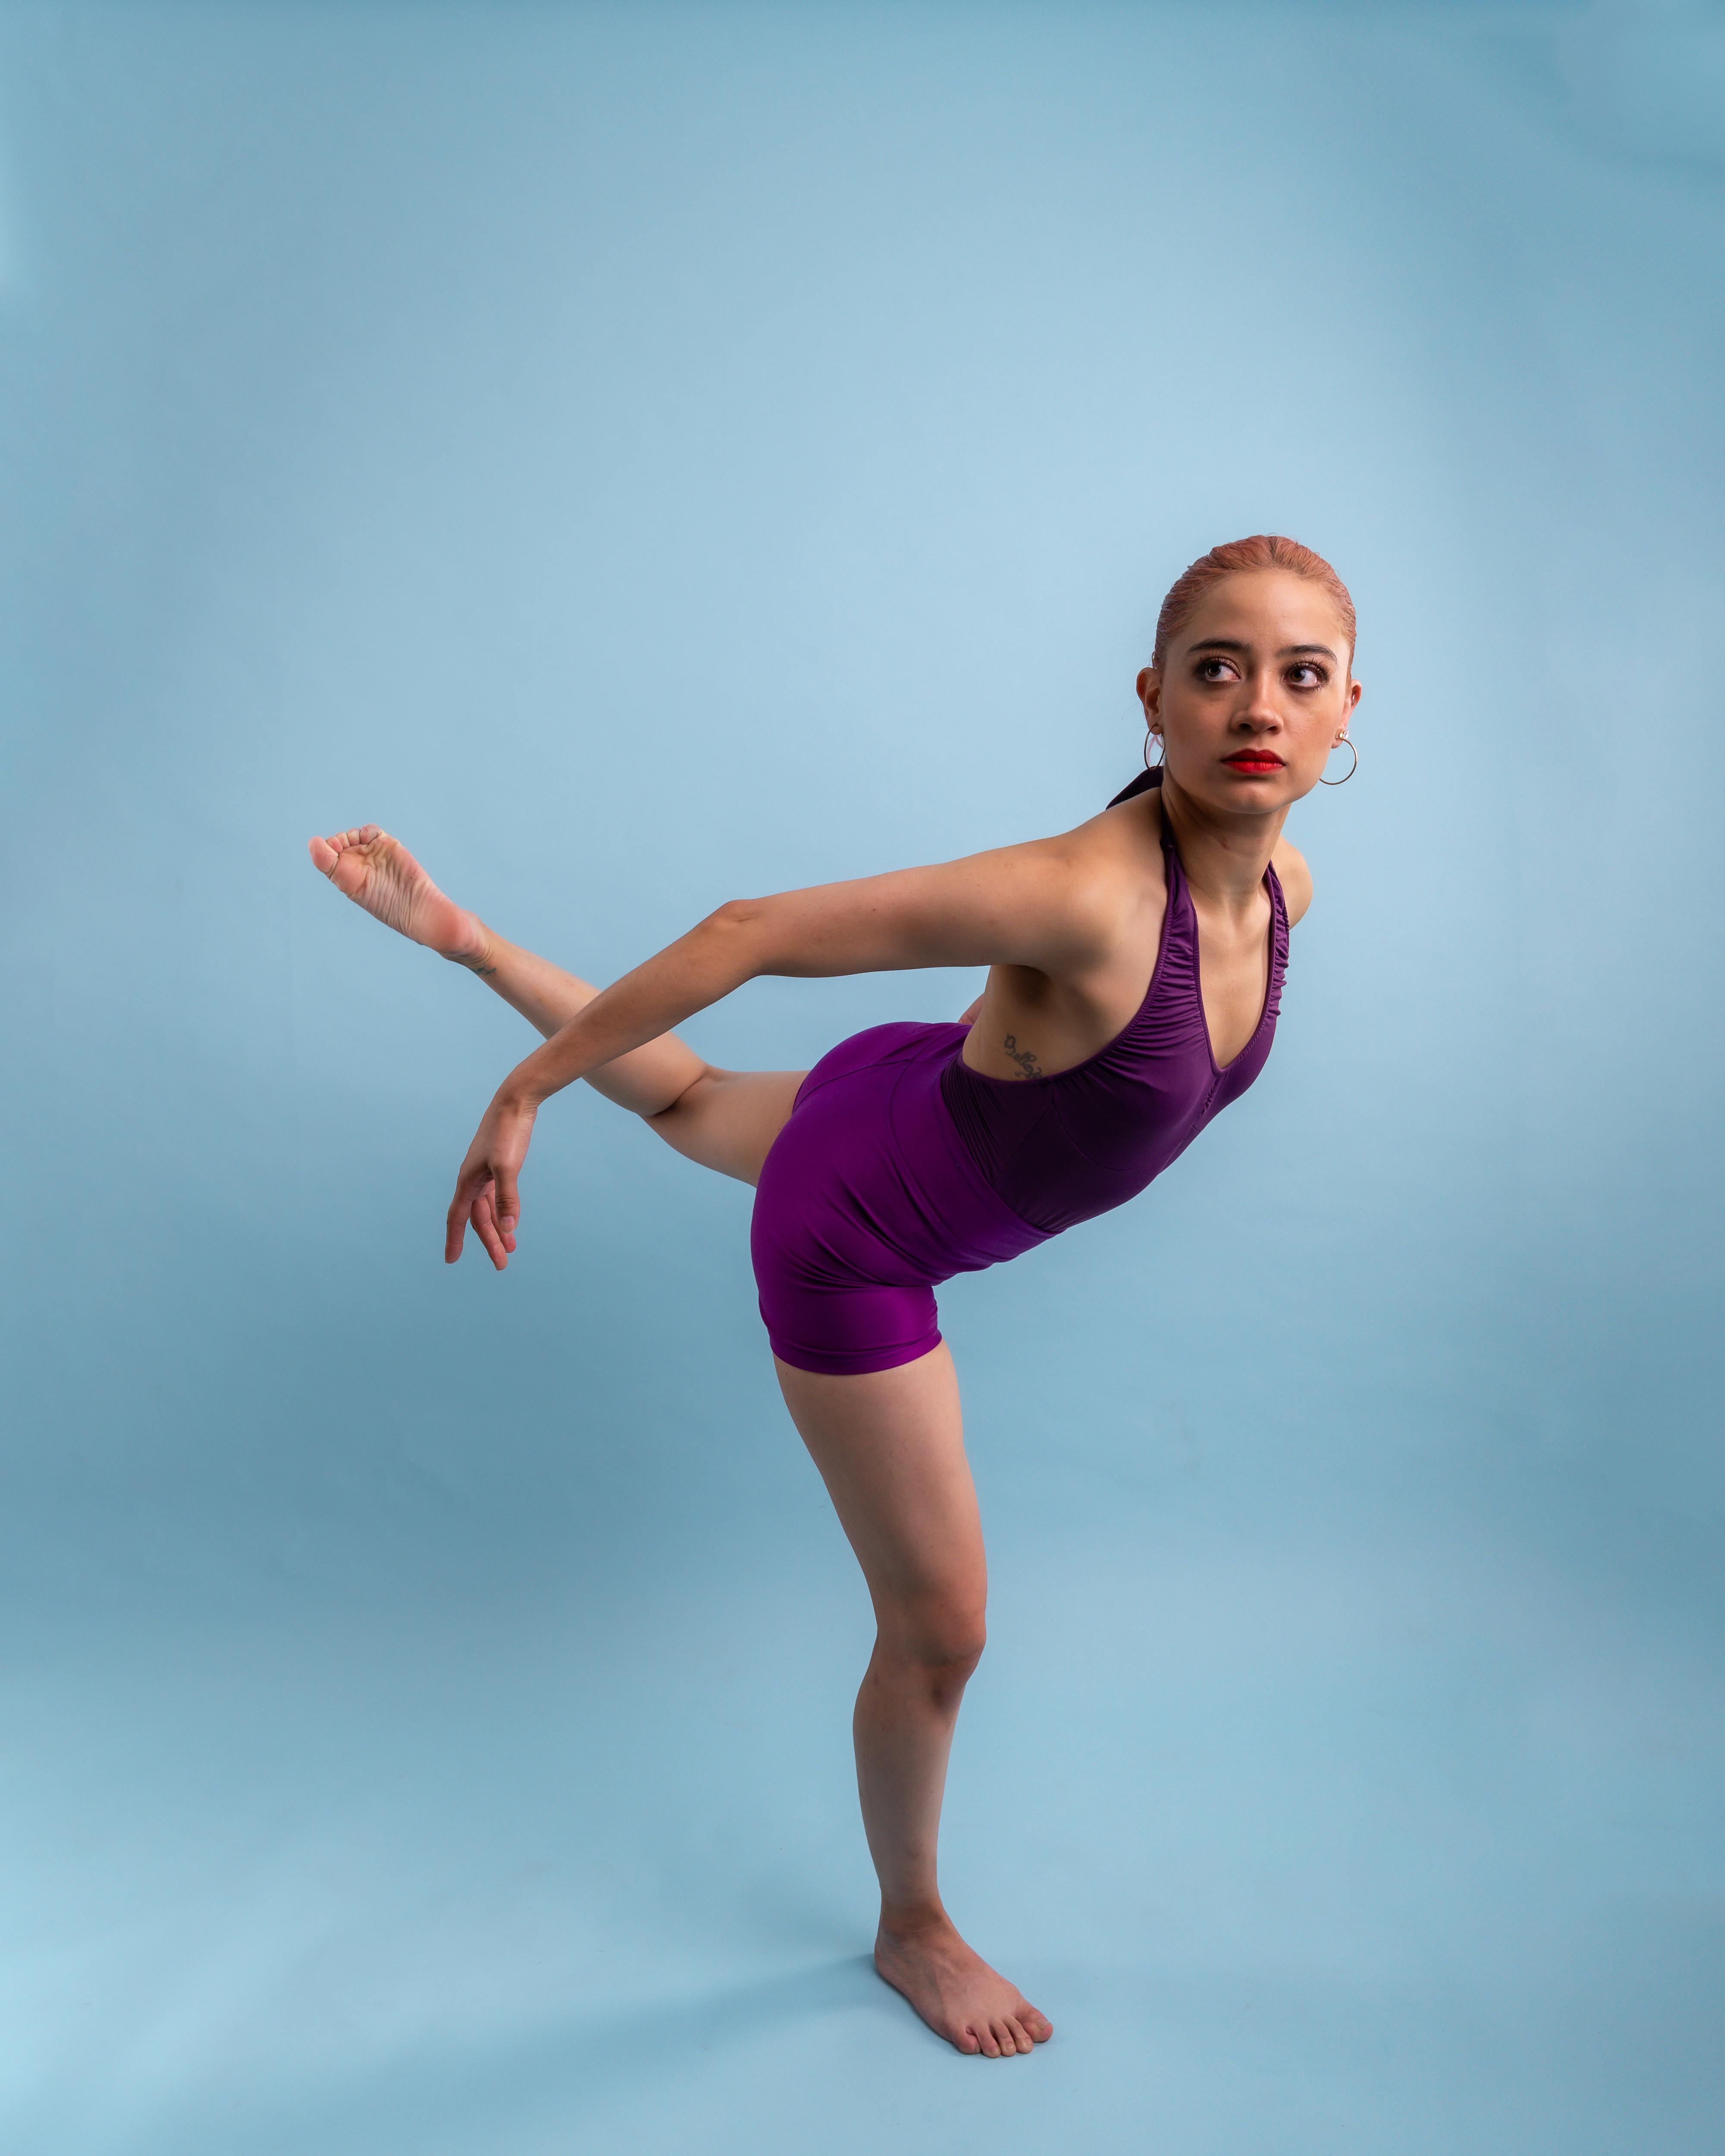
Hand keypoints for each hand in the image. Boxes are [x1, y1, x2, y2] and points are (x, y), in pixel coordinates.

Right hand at [445, 1087, 537, 1268]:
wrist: (516, 1102)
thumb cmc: (508, 1133)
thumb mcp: (507, 1168)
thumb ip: (507, 1199)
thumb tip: (508, 1229)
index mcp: (468, 1181)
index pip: (458, 1218)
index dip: (454, 1240)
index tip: (451, 1261)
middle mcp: (473, 1179)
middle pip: (478, 1218)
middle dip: (488, 1241)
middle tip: (501, 1264)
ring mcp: (485, 1173)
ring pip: (488, 1209)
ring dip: (498, 1229)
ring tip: (510, 1250)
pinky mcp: (498, 1167)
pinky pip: (496, 1198)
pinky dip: (503, 1212)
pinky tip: (511, 1223)